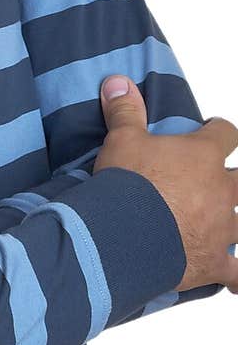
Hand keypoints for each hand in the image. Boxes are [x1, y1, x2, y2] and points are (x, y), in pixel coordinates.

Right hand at [94, 75, 237, 292]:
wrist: (125, 233)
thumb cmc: (127, 184)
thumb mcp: (121, 139)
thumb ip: (125, 111)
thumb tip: (118, 82)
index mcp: (203, 156)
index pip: (226, 134)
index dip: (220, 131)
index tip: (213, 130)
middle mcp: (221, 191)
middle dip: (236, 181)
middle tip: (223, 182)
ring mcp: (222, 229)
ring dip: (237, 223)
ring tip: (226, 225)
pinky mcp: (214, 262)